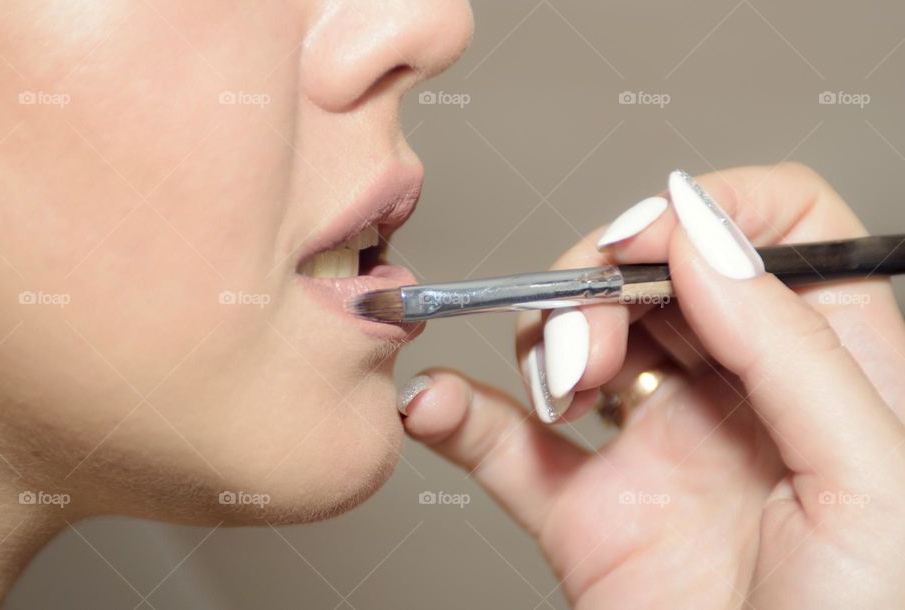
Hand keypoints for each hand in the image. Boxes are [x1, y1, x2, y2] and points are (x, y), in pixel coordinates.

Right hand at [400, 164, 904, 608]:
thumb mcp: (870, 481)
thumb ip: (790, 345)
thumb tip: (700, 228)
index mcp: (831, 372)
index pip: (779, 231)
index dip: (708, 213)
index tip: (648, 243)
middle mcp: (741, 397)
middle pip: (658, 278)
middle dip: (606, 285)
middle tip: (593, 338)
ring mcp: (655, 451)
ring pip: (578, 343)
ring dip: (543, 342)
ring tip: (557, 391)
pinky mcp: (586, 513)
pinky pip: (505, 445)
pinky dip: (458, 415)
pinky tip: (435, 404)